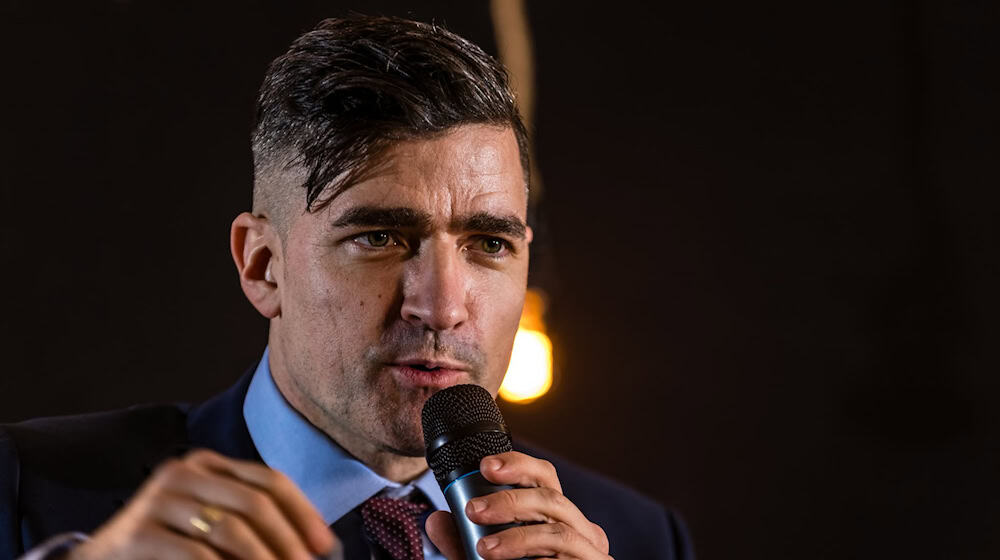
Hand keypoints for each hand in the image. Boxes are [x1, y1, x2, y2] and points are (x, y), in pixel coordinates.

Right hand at [68, 449, 338, 559]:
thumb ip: (251, 524)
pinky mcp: (138, 534)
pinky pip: (196, 555)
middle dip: (288, 541)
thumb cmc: (167, 544)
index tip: (325, 545)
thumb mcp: (209, 522)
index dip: (303, 513)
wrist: (102, 559)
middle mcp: (183, 472)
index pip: (269, 480)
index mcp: (207, 464)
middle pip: (255, 502)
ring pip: (230, 529)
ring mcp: (157, 500)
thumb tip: (312, 545)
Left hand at [426, 451, 610, 558]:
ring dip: (518, 536)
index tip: (484, 466)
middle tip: (473, 510)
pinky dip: (536, 558)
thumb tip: (434, 520)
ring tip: (485, 547)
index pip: (544, 477)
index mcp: (557, 517)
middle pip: (551, 498)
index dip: (517, 464)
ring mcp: (590, 552)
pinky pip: (566, 559)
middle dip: (509, 499)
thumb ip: (462, 544)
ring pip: (557, 531)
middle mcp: (580, 529)